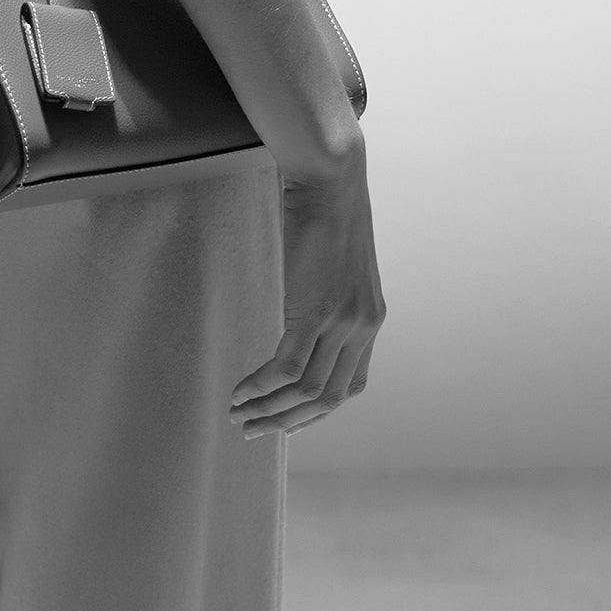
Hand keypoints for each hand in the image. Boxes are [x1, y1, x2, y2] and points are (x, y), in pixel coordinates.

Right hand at [231, 151, 384, 439]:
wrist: (331, 179)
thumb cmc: (327, 210)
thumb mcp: (336, 264)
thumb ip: (328, 296)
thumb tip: (301, 313)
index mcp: (371, 320)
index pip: (350, 386)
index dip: (317, 412)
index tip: (286, 421)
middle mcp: (363, 328)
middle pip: (329, 399)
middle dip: (288, 422)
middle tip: (254, 431)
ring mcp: (342, 322)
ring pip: (306, 390)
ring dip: (269, 409)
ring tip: (239, 415)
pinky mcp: (315, 311)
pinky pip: (286, 366)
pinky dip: (261, 385)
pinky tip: (240, 391)